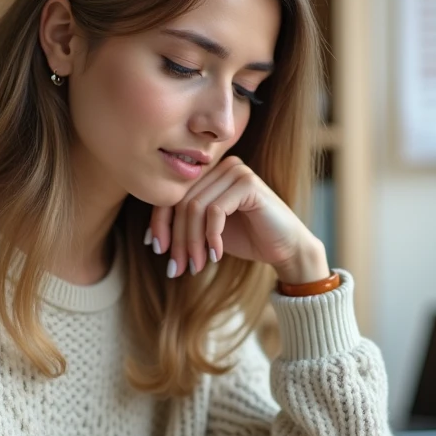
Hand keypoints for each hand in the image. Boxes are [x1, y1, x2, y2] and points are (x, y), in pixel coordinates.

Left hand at [146, 156, 329, 284]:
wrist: (285, 248)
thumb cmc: (247, 238)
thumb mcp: (207, 232)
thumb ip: (184, 225)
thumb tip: (150, 239)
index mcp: (209, 174)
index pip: (173, 195)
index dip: (159, 222)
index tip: (156, 248)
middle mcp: (221, 167)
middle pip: (182, 202)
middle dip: (176, 239)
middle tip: (176, 267)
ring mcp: (235, 171)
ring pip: (195, 208)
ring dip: (191, 243)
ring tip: (196, 266)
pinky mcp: (248, 183)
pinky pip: (215, 211)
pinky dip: (211, 237)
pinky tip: (216, 256)